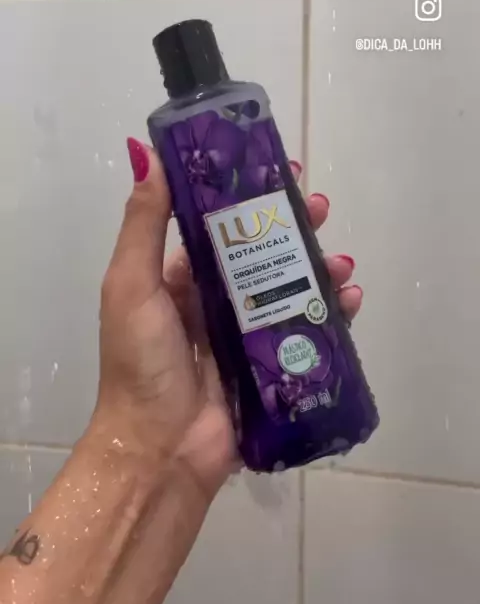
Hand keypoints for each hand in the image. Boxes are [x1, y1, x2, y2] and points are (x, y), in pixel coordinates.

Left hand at [94, 140, 362, 502]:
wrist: (161, 450)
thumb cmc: (142, 361)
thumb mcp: (131, 284)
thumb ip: (144, 223)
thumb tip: (147, 153)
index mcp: (177, 278)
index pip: (216, 225)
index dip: (244, 196)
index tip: (274, 167)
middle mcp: (214, 301)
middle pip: (261, 252)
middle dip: (291, 226)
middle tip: (319, 205)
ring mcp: (246, 333)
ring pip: (289, 286)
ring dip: (317, 266)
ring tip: (338, 259)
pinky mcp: (273, 364)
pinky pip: (307, 329)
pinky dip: (333, 312)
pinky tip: (350, 297)